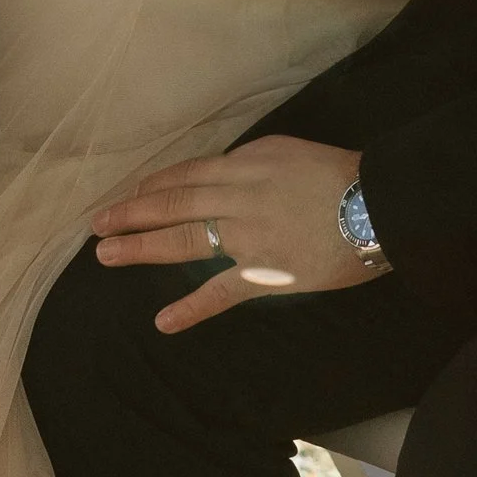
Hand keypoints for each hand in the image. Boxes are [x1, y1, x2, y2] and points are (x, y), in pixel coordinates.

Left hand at [89, 137, 379, 333]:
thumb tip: (232, 180)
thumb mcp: (294, 155)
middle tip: (98, 222)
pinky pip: (220, 291)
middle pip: (173, 200)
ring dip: (141, 245)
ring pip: (183, 236)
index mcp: (247, 162)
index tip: (132, 193)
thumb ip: (259, 168)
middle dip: (132, 211)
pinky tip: (164, 320)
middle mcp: (237, 193)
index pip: (189, 172)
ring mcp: (246, 234)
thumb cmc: (346, 177)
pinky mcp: (264, 272)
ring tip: (106, 255)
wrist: (378, 203)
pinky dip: (191, 307)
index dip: (156, 184)